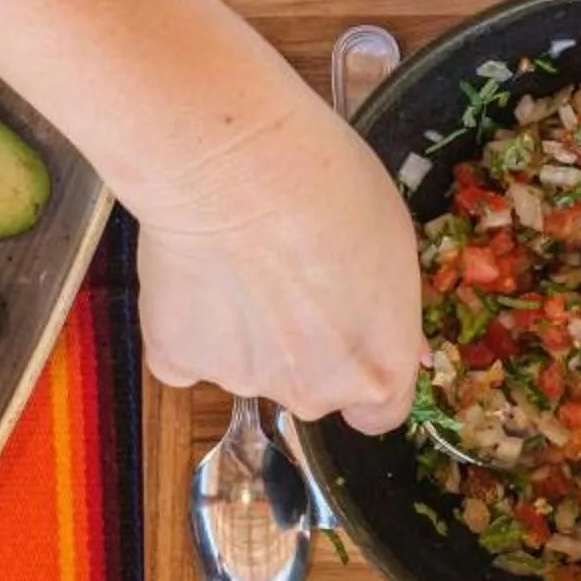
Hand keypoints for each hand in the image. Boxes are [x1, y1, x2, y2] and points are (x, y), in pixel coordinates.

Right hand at [133, 86, 420, 433]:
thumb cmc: (332, 188)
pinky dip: (188, 328)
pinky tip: (192, 276)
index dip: (364, 374)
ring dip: (245, 331)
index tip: (351, 338)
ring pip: (247, 368)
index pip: (379, 414)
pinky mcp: (176, 359)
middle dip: (302, 347)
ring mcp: (242, 382)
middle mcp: (313, 394)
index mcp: (377, 371)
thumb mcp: (396, 247)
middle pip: (311, 387)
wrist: (235, 166)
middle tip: (287, 277)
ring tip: (235, 258)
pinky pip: (185, 356)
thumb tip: (405, 350)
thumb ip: (391, 313)